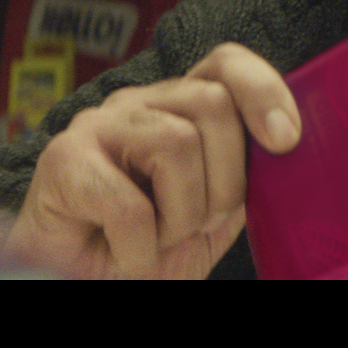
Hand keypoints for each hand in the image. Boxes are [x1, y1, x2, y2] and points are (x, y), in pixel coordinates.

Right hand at [6, 42, 301, 278]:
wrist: (81, 283)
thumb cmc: (146, 249)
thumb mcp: (213, 213)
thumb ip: (245, 176)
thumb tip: (286, 147)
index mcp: (175, 107)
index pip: (225, 63)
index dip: (262, 90)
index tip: (286, 141)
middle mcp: (136, 104)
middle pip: (211, 103)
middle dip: (225, 180)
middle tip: (200, 223)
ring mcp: (95, 126)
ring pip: (176, 143)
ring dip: (181, 217)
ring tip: (157, 239)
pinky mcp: (62, 161)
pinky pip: (130, 205)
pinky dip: (139, 248)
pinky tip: (125, 254)